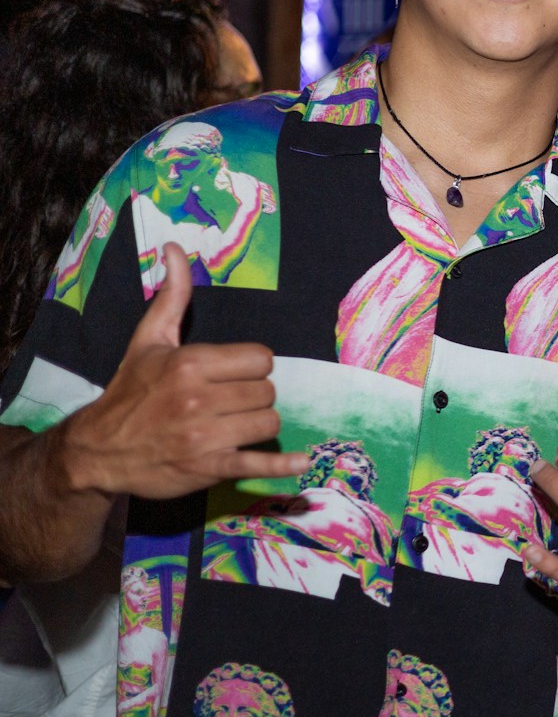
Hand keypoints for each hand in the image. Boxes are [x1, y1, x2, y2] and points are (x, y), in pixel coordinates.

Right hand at [59, 244, 304, 498]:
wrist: (97, 450)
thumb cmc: (130, 391)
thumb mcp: (149, 341)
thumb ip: (172, 296)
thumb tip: (177, 249)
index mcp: (189, 364)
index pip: (261, 359)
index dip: (251, 366)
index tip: (232, 374)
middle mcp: (198, 399)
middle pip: (267, 391)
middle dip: (254, 395)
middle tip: (228, 401)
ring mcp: (205, 436)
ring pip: (269, 423)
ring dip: (258, 424)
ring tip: (233, 424)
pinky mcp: (209, 467)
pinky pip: (259, 464)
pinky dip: (282, 466)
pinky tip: (300, 462)